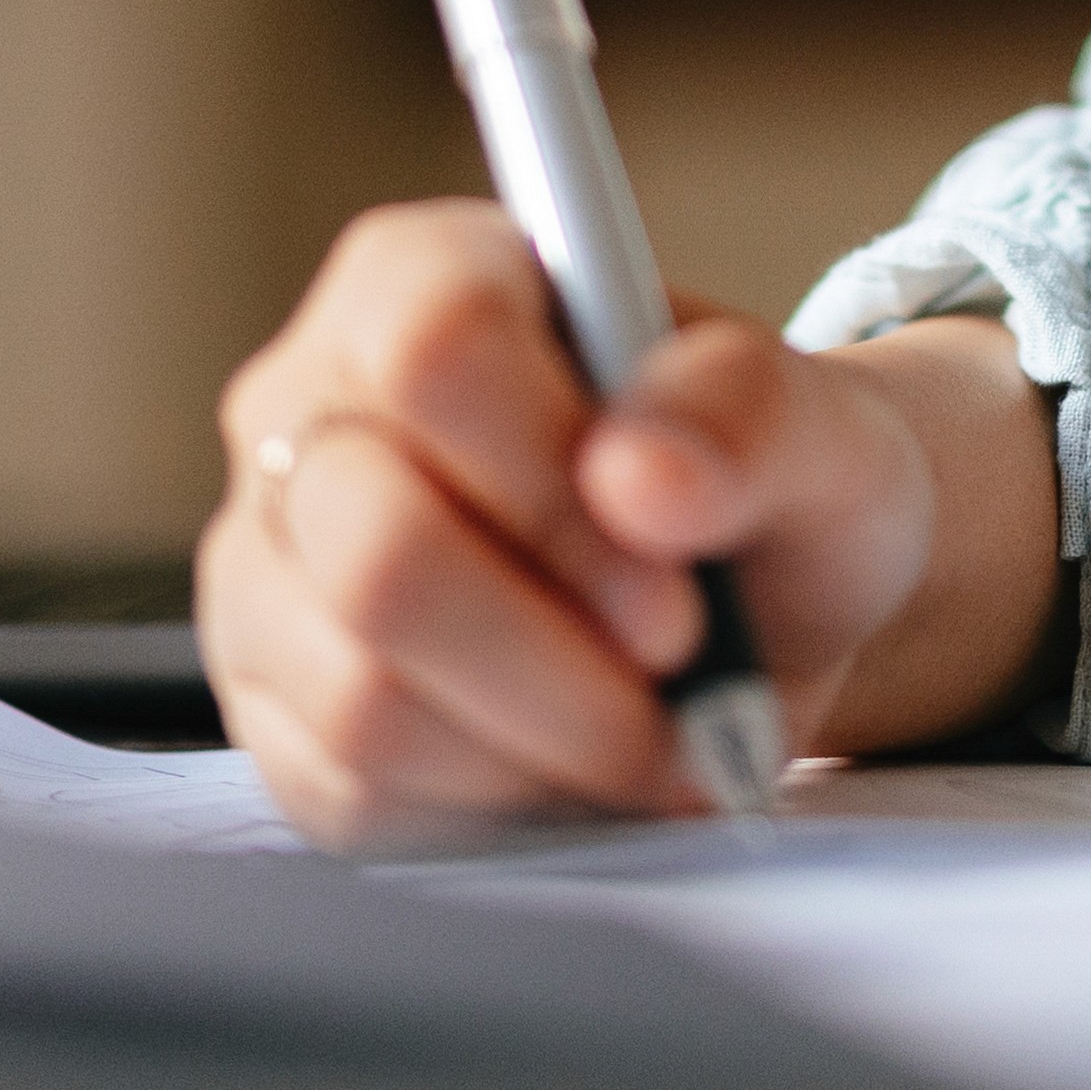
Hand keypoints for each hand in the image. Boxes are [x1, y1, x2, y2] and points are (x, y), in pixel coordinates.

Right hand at [197, 201, 1060, 839]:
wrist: (752, 606)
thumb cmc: (763, 484)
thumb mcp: (822, 429)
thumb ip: (749, 415)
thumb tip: (641, 473)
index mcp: (420, 278)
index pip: (434, 351)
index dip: (554, 490)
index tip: (677, 593)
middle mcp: (308, 411)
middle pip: (379, 551)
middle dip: (560, 660)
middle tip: (684, 681)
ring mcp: (267, 568)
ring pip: (360, 699)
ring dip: (544, 748)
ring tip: (653, 734)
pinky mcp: (273, 710)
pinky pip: (353, 797)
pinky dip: (497, 811)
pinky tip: (573, 764)